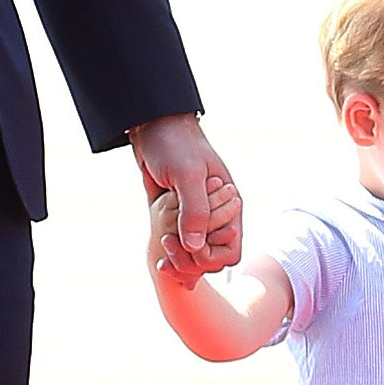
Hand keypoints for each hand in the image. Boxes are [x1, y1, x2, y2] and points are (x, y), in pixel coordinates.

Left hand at [131, 114, 239, 280]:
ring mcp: (196, 216)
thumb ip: (195, 210)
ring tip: (162, 245)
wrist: (153, 125)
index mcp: (229, 207)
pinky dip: (171, 248)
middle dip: (191, 259)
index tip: (188, 244)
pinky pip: (181, 241)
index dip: (211, 257)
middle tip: (167, 241)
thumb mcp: (186, 174)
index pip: (231, 252)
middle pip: (211, 258)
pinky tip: (159, 244)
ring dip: (179, 255)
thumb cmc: (174, 144)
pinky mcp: (178, 213)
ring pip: (195, 253)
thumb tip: (196, 248)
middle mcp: (216, 215)